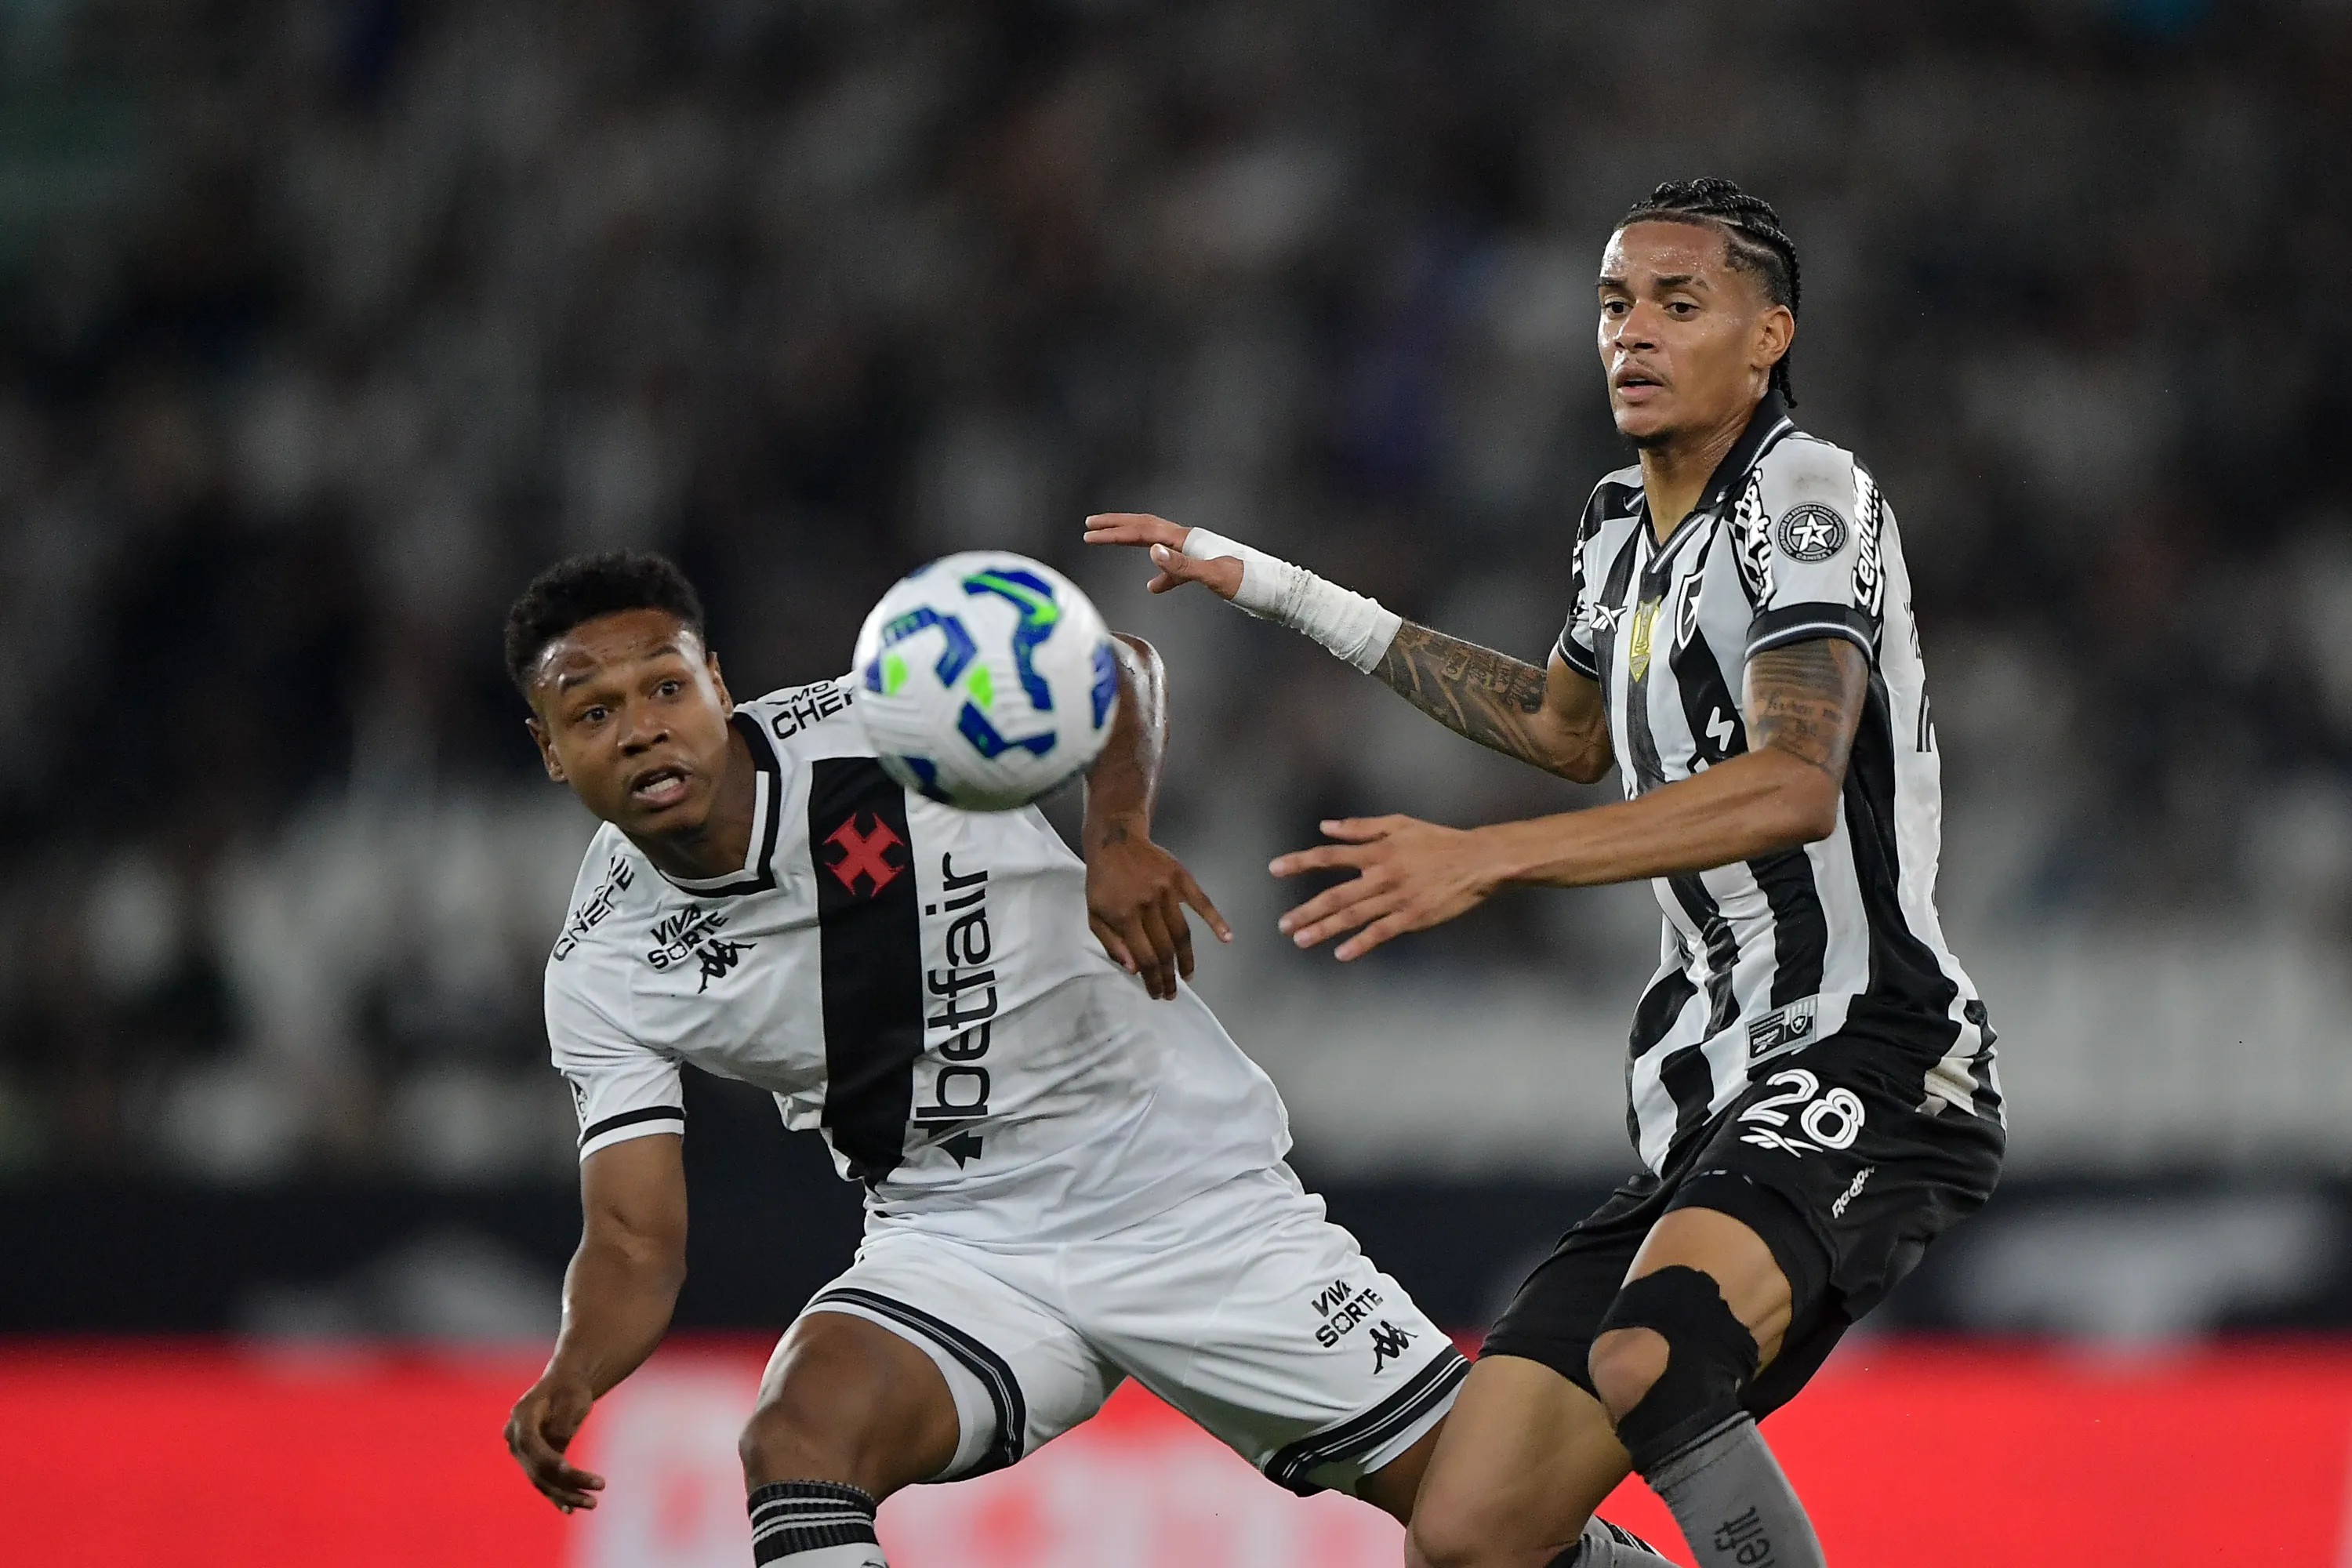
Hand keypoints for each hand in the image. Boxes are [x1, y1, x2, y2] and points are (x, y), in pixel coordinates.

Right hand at [505, 1375, 604, 1511]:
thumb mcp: (572, 1397)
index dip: (549, 1459)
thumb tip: (558, 1445)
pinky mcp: (532, 1462)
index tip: (569, 1469)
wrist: (564, 1385)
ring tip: (593, 1503)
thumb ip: (562, 1422)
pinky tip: (571, 1509)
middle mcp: (515, 1437)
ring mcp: (522, 1452)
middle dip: (567, 1482)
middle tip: (597, 1491)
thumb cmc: (571, 1388)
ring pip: (542, 1480)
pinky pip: (544, 1481)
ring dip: (566, 1494)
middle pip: (538, 1467)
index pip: (532, 1443)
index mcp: (521, 1415)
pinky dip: (557, 1495)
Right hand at [1082, 514, 1242, 599]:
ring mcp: (1197, 552)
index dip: (1114, 531)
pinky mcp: (1203, 567)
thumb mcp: (1213, 576)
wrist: (1276, 590)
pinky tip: (1154, 586)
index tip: (1089, 533)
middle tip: (1090, 526)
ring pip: (1156, 542)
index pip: (1143, 531)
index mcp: (1188, 539)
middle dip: (1116, 526)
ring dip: (1131, 541)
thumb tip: (1151, 552)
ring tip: (1109, 541)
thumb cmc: (1249, 582)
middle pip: (1145, 527)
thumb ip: (1182, 565)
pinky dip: (1159, 572)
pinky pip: (1173, 565)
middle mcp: (1190, 540)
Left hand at [1086, 819, 1231, 998]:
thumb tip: (1134, 969)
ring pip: (1182, 933)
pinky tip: (1227, 937)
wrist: (1115, 840)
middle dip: (1169, 976)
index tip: (1157, 993)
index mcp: (1125, 915)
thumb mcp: (1094, 914)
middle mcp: (1148, 904)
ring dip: (1187, 959)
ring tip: (1187, 976)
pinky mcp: (1181, 878)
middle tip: (1172, 992)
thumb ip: (1111, 943)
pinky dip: (1216, 920)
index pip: (1145, 957)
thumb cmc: (1103, 881)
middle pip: (1165, 950)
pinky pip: (1202, 902)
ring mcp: (1167, 891)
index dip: (1153, 980)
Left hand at [1271, 815, 1507, 961]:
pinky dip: (1360, 943)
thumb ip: (1360, 828)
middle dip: (1306, 910)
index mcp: (1377, 851)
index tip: (1275, 869)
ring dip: (1324, 929)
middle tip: (1283, 924)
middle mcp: (1382, 875)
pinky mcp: (1413, 918)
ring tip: (1300, 939)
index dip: (1300, 862)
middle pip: (1336, 894)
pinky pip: (1381, 932)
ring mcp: (1397, 899)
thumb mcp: (1399, 824)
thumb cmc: (1438, 840)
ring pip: (1353, 916)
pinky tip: (1341, 953)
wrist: (1478, 860)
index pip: (1330, 856)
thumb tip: (1325, 827)